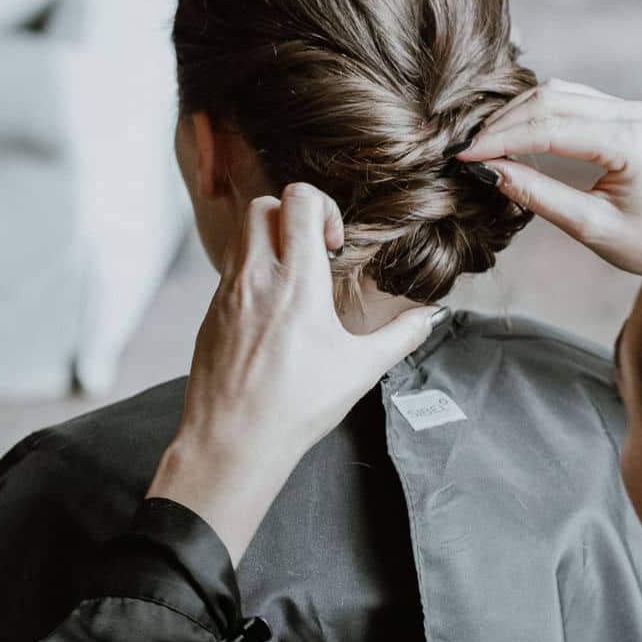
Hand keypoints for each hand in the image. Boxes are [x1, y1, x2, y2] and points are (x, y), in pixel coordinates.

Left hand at [148, 183, 442, 561]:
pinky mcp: (210, 314)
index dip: (323, 206)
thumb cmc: (295, 407)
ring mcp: (227, 293)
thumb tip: (431, 316)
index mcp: (297, 281)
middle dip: (292, 216)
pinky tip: (272, 313)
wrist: (232, 442)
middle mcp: (257, 277)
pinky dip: (253, 273)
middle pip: (263, 204)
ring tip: (295, 283)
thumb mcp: (361, 370)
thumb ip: (402, 336)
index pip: (298, 199)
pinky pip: (229, 271)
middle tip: (314, 254)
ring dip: (271, 242)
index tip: (334, 245)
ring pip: (242, 235)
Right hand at [458, 79, 641, 274]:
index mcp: (628, 139)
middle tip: (467, 150)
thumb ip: (538, 196)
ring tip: (484, 144)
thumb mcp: (590, 226)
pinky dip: (535, 113)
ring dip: (516, 114)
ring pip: (557, 93)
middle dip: (503, 123)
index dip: (502, 140)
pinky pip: (569, 100)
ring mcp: (627, 109)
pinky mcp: (621, 115)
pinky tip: (512, 134)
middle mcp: (630, 113)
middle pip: (550, 99)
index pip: (550, 127)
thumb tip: (491, 173)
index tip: (466, 157)